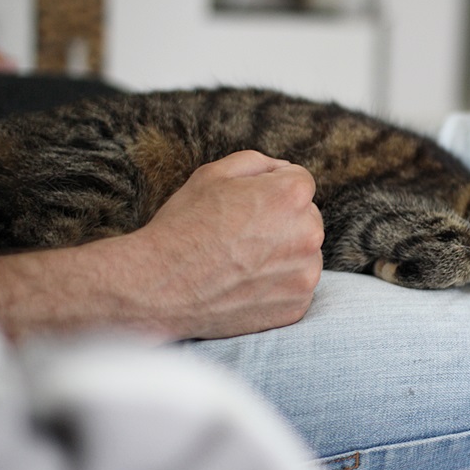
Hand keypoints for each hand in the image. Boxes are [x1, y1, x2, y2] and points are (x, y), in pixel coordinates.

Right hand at [132, 151, 324, 338]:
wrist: (160, 287)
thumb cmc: (184, 226)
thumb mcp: (213, 174)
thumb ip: (257, 163)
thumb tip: (282, 169)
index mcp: (292, 195)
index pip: (299, 182)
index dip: (269, 190)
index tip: (244, 207)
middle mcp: (309, 233)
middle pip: (306, 219)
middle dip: (281, 223)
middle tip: (240, 237)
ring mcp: (306, 273)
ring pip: (303, 255)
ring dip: (282, 256)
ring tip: (242, 263)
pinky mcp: (298, 306)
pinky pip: (296, 288)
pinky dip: (277, 288)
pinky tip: (245, 286)